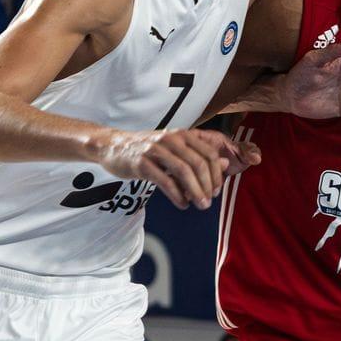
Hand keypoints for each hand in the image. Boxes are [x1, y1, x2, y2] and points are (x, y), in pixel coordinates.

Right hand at [95, 127, 258, 207]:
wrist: (114, 146)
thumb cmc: (149, 149)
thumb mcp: (176, 149)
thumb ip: (200, 156)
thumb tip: (225, 164)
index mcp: (183, 134)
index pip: (209, 154)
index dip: (216, 174)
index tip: (217, 191)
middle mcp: (172, 139)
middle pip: (199, 164)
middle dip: (208, 186)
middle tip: (208, 203)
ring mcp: (156, 150)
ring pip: (184, 172)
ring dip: (195, 192)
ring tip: (199, 205)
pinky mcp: (142, 163)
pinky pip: (165, 181)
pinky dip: (177, 195)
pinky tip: (182, 204)